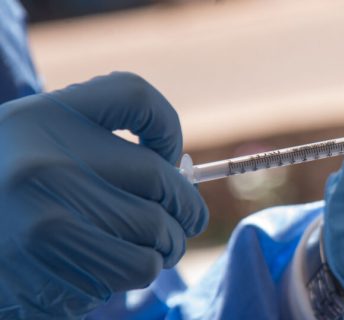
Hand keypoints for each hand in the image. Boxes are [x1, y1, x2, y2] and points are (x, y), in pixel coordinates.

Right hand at [0, 72, 208, 317]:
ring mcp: (48, 222)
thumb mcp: (31, 142)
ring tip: (141, 249)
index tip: (167, 157)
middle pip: (164, 183)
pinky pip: (130, 275)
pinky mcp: (51, 274)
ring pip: (157, 239)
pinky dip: (128, 276)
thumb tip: (178, 170)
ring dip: (162, 250)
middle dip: (184, 210)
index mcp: (42, 119)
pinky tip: (96, 268)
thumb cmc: (3, 190)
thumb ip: (97, 141)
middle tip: (179, 221)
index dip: (167, 128)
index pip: (136, 96)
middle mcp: (46, 164)